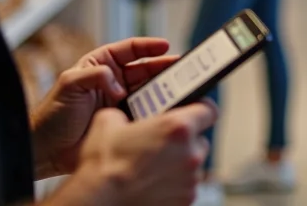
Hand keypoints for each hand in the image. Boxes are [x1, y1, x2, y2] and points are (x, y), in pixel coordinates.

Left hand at [31, 38, 179, 177]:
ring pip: (150, 91)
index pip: (131, 49)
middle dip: (165, 67)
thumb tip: (118, 83)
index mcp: (101, 64)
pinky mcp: (125, 121)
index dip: (149, 46)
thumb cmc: (51, 115)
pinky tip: (167, 110)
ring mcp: (121, 101)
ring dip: (164, 90)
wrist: (46, 150)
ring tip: (180, 90)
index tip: (166, 46)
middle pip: (146, 69)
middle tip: (182, 70)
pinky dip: (157, 111)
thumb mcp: (69, 84)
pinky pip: (146, 113)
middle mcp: (114, 80)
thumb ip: (95, 75)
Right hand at [66, 101, 216, 205]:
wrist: (97, 201)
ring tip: (154, 166)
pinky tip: (153, 182)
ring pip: (194, 165)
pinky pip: (186, 186)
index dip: (201, 110)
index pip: (209, 111)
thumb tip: (125, 114)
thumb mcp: (109, 121)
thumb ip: (127, 113)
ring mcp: (190, 180)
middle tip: (163, 143)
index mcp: (178, 128)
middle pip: (200, 140)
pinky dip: (174, 183)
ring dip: (180, 164)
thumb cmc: (104, 166)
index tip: (196, 111)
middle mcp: (191, 154)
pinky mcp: (186, 200)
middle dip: (185, 141)